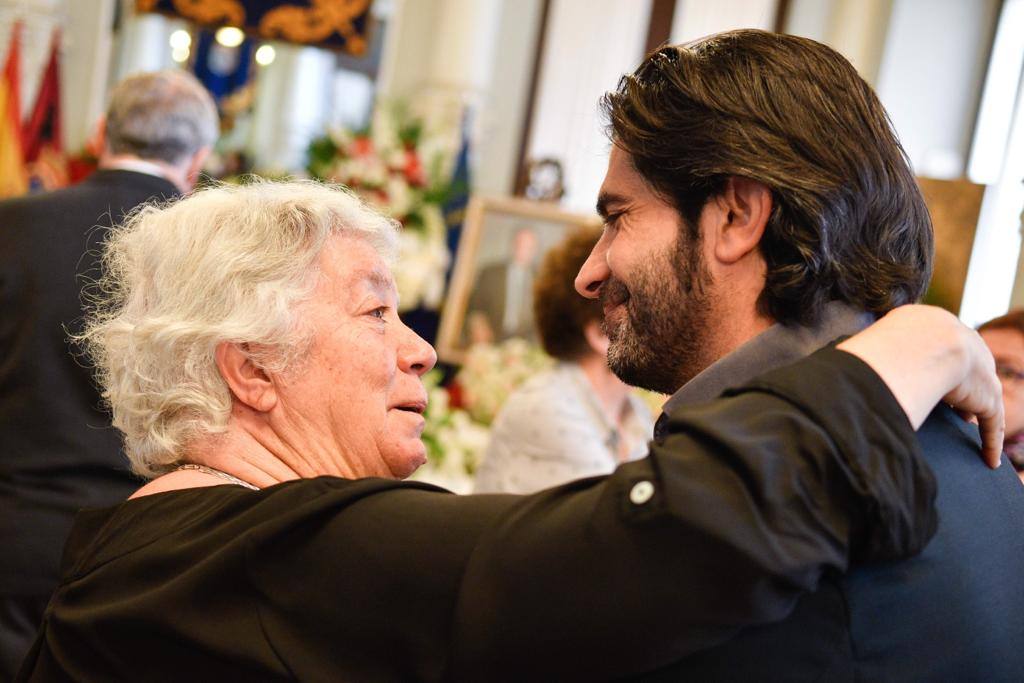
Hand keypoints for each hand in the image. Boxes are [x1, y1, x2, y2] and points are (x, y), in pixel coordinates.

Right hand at [837, 305, 1003, 467]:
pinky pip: (991, 423)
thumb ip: (861, 356)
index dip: (928, 365)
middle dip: (955, 386)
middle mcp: (961, 343)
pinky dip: (990, 442)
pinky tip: (989, 459)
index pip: (934, 347)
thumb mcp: (874, 342)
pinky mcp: (987, 396)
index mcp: (930, 325)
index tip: (921, 381)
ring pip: (979, 394)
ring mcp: (978, 370)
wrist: (923, 345)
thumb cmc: (888, 345)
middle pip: (960, 367)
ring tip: (964, 424)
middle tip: (946, 404)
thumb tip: (825, 371)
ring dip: (972, 410)